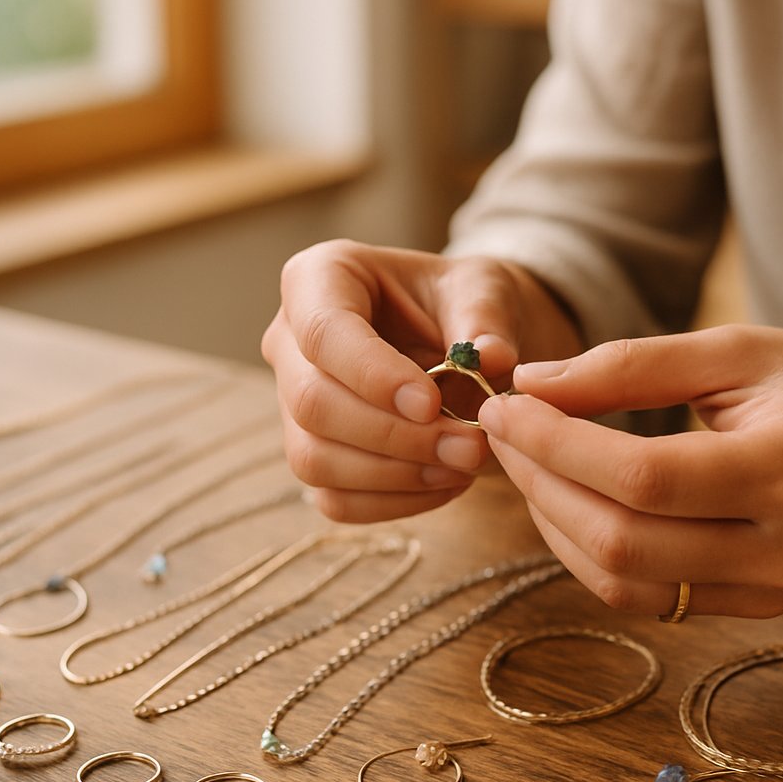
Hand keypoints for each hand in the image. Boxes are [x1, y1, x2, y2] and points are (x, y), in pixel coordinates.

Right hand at [262, 239, 580, 522]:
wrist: (467, 337)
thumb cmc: (466, 301)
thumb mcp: (486, 289)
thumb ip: (487, 319)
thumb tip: (492, 357)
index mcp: (320, 279)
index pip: (323, 332)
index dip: (373, 376)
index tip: (432, 404)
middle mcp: (291, 341)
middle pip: (312, 403)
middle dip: (394, 436)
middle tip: (470, 447)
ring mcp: (293, 402)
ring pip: (313, 458)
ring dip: (396, 475)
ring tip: (465, 465)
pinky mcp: (314, 453)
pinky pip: (334, 498)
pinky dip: (393, 502)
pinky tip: (446, 484)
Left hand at [477, 325, 782, 617]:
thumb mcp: (737, 349)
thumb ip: (633, 366)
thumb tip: (532, 385)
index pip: (646, 477)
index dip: (559, 445)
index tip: (506, 405)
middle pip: (625, 541)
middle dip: (543, 484)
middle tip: (504, 430)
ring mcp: (776, 591)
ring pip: (625, 582)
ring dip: (555, 523)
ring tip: (529, 461)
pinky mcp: (757, 608)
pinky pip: (647, 598)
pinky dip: (589, 551)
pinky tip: (570, 500)